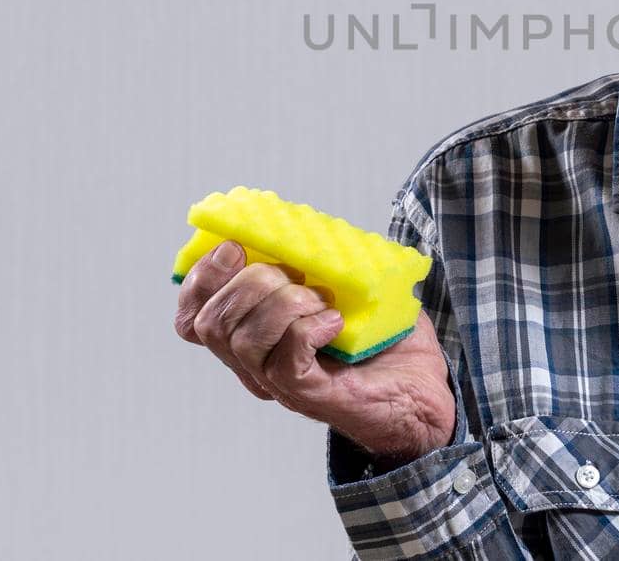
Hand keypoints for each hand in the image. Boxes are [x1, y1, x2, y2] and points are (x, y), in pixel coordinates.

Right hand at [174, 239, 456, 461]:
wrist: (426, 391)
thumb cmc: (385, 338)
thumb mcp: (344, 287)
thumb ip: (314, 260)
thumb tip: (299, 222)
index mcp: (253, 339)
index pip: (192, 319)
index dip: (200, 280)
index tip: (233, 248)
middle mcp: (256, 367)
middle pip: (211, 324)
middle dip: (249, 283)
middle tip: (293, 275)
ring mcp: (280, 385)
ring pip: (243, 341)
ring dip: (282, 304)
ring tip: (320, 301)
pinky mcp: (311, 396)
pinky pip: (285, 360)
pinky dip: (307, 328)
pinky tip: (334, 322)